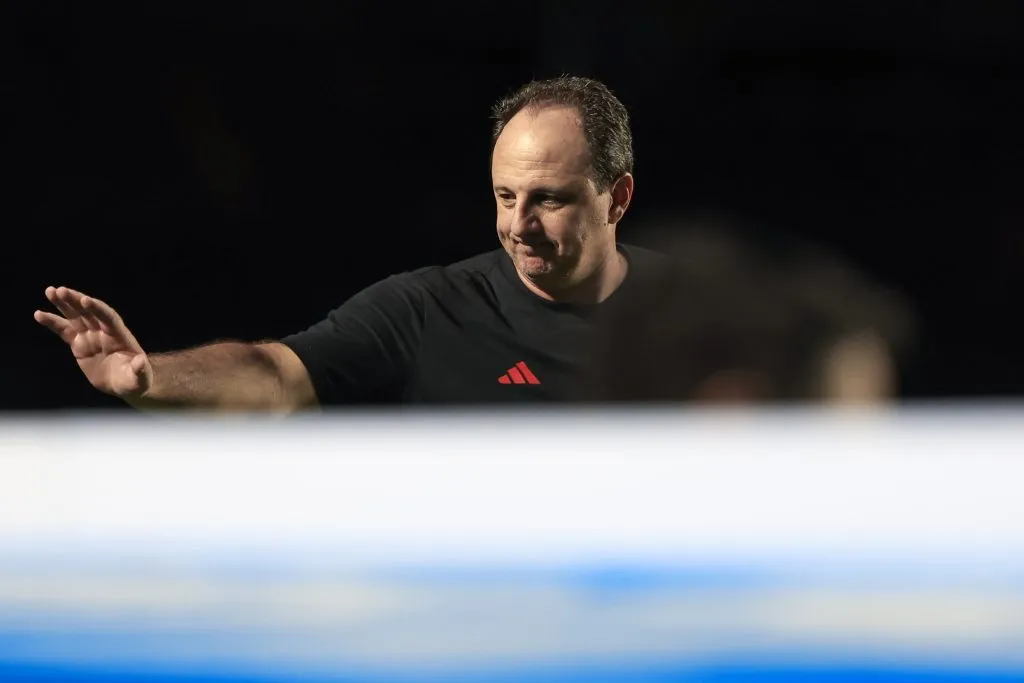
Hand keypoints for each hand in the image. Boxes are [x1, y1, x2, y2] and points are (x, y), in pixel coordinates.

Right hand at [34, 286, 152, 397]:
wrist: (124, 384)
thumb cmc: (136, 380)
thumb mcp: (140, 378)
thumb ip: (140, 370)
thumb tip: (141, 362)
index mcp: (119, 335)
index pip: (108, 318)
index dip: (98, 309)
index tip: (86, 300)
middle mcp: (104, 331)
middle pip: (89, 312)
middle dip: (76, 301)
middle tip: (61, 290)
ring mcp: (91, 336)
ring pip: (75, 317)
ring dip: (63, 304)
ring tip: (50, 291)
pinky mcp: (79, 344)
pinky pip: (64, 331)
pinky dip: (52, 323)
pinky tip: (39, 314)